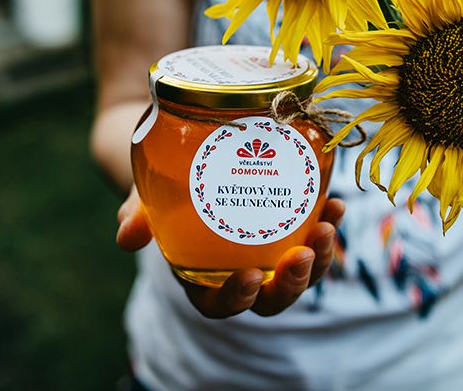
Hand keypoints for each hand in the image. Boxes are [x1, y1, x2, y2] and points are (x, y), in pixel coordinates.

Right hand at [116, 185, 344, 317]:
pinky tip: (335, 204)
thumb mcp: (143, 198)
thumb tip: (127, 234)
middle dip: (291, 284)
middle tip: (300, 256)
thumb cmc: (161, 186)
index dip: (237, 299)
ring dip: (320, 256)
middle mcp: (240, 272)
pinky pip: (315, 237)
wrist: (183, 158)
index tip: (250, 277)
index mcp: (202, 278)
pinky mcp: (291, 228)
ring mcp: (270, 253)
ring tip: (327, 227)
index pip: (220, 305)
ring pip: (301, 271)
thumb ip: (137, 216)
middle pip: (271, 297)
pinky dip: (328, 223)